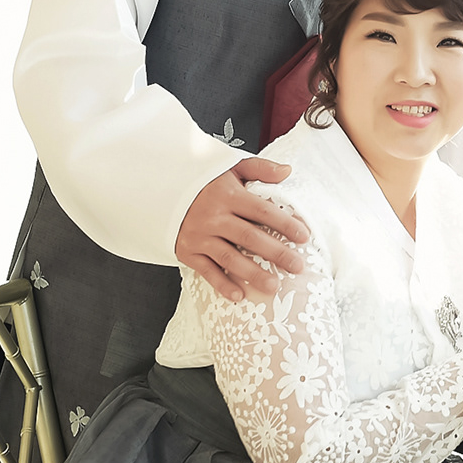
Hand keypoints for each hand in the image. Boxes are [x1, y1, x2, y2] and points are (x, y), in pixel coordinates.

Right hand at [175, 158, 312, 301]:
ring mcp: (199, 236)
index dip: (285, 224)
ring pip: (230, 258)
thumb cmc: (202, 180)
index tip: (304, 236)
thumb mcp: (229, 166)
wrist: (158, 189)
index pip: (262, 211)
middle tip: (297, 267)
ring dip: (253, 273)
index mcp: (227, 195)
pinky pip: (207, 271)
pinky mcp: (187, 251)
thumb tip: (288, 171)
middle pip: (250, 238)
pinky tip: (239, 295)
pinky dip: (222, 284)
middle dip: (276, 253)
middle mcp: (213, 217)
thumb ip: (259, 169)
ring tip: (274, 286)